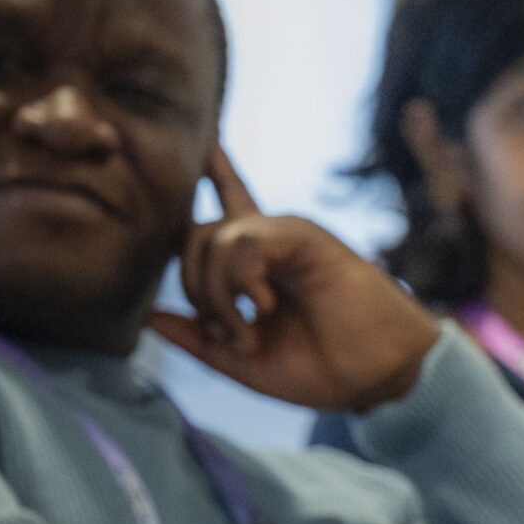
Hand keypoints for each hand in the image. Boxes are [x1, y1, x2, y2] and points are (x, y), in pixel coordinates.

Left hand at [148, 146, 442, 411]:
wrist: (375, 376)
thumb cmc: (321, 369)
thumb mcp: (243, 361)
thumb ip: (197, 339)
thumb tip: (148, 317)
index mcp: (260, 267)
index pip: (229, 208)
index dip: (217, 176)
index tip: (210, 146)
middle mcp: (271, 243)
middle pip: (194, 233)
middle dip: (192, 287)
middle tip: (223, 331)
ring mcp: (287, 236)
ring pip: (214, 239)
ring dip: (218, 295)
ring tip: (250, 329)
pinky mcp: (304, 237)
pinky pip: (245, 241)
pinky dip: (242, 281)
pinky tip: (264, 307)